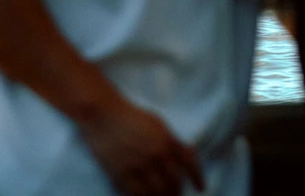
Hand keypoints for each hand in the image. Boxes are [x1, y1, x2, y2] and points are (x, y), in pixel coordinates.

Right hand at [77, 96, 205, 195]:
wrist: (104, 116)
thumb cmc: (133, 117)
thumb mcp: (159, 125)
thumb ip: (172, 141)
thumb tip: (185, 156)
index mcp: (167, 142)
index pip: (189, 164)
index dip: (197, 178)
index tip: (200, 187)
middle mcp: (155, 156)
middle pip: (173, 182)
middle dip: (178, 191)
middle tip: (178, 195)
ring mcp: (137, 167)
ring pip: (156, 192)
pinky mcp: (120, 174)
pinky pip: (135, 194)